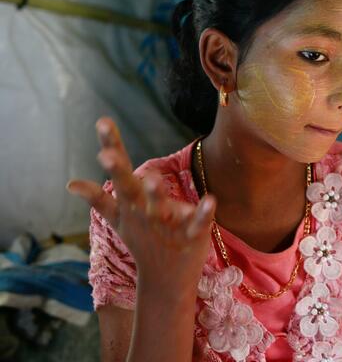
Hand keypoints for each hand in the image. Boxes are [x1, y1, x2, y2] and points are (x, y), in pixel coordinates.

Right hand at [66, 117, 216, 293]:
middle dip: (119, 172)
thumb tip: (70, 184)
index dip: (111, 147)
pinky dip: (203, 213)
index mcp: (131, 203)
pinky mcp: (192, 235)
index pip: (118, 172)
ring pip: (159, 206)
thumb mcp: (121, 220)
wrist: (166, 280)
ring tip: (151, 177)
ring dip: (155, 194)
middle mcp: (145, 211)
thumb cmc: (144, 241)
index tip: (103, 122)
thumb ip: (99, 200)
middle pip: (130, 189)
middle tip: (106, 156)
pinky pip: (198, 222)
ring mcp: (167, 224)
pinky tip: (211, 200)